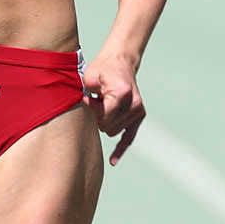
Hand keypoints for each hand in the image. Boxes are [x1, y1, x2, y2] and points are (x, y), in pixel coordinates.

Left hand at [82, 50, 145, 164]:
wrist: (120, 62)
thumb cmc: (102, 69)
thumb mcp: (89, 78)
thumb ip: (87, 99)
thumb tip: (86, 121)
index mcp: (122, 93)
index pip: (103, 117)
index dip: (92, 110)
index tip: (88, 99)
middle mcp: (134, 104)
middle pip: (107, 126)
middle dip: (97, 117)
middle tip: (94, 101)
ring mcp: (138, 111)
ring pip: (112, 131)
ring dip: (104, 121)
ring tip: (103, 104)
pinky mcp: (138, 116)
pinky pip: (129, 138)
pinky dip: (120, 149)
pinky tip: (112, 161)